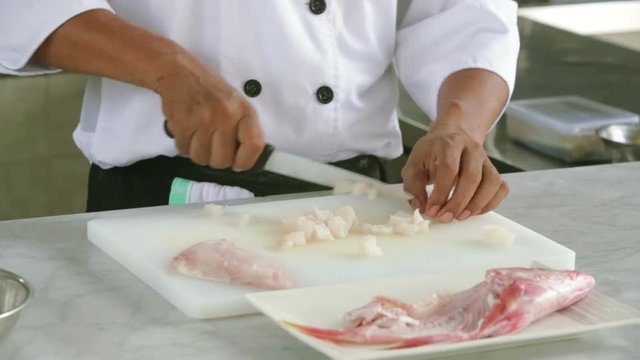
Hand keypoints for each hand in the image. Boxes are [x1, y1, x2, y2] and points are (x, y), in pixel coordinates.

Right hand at [157, 54, 263, 169]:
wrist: (179, 71)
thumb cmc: (211, 90)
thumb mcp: (236, 103)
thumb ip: (242, 129)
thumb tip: (243, 161)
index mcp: (244, 110)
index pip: (254, 146)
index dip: (246, 161)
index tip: (238, 163)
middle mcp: (226, 116)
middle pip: (223, 161)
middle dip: (217, 160)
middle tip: (213, 147)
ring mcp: (203, 120)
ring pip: (202, 159)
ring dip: (199, 153)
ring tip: (199, 138)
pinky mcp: (182, 124)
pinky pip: (184, 151)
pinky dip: (185, 147)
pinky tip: (187, 132)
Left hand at [401, 123, 508, 222]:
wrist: (452, 135)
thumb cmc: (431, 154)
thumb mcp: (414, 165)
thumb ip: (413, 186)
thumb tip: (420, 208)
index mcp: (448, 144)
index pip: (449, 169)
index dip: (440, 193)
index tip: (431, 211)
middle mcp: (471, 148)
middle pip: (472, 177)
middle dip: (458, 202)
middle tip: (445, 218)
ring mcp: (485, 159)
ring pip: (491, 182)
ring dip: (476, 204)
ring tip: (460, 216)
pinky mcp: (493, 169)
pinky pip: (501, 188)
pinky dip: (490, 203)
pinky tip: (474, 211)